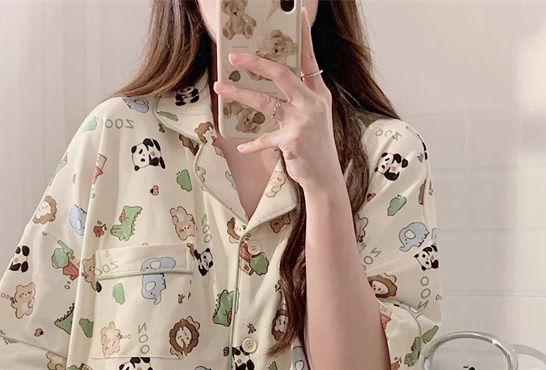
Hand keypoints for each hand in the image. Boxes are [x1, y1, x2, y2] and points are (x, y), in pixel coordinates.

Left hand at [212, 6, 342, 192]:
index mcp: (317, 94)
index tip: (296, 13)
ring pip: (265, 102)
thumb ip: (298, 100)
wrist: (325, 177)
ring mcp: (302, 121)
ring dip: (239, 94)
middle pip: (280, 73)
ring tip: (220, 88)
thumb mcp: (313, 118)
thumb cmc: (315, 148)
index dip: (302, 36)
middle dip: (254, 62)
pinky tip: (241, 146)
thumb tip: (273, 87)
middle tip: (232, 57)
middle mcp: (311, 103)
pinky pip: (264, 138)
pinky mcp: (291, 140)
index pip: (308, 59)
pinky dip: (251, 144)